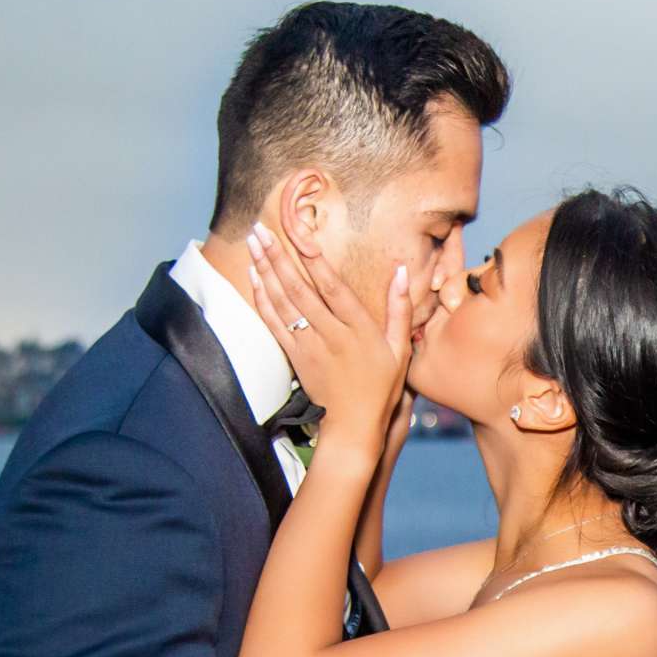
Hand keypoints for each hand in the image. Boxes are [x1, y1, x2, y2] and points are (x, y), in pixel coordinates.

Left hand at [244, 222, 410, 462]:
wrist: (354, 427)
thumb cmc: (382, 388)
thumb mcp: (401, 349)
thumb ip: (400, 308)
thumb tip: (402, 271)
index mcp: (359, 328)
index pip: (332, 285)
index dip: (313, 257)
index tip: (298, 232)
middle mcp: (331, 334)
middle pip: (300, 288)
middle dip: (278, 255)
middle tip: (260, 228)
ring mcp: (310, 346)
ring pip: (283, 302)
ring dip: (266, 270)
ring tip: (253, 243)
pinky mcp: (296, 358)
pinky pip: (275, 324)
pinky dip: (262, 299)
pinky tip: (254, 277)